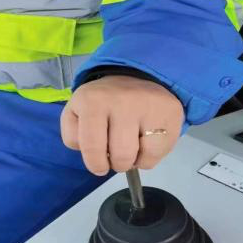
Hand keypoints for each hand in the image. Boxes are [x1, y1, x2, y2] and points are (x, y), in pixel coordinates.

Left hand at [60, 75, 183, 175]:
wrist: (139, 77)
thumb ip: (73, 134)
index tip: (98, 162)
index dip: (92, 161)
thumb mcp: (78, 110)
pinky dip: (147, 158)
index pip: (86, 145)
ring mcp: (146, 107)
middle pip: (114, 156)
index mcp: (91, 100)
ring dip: (130, 162)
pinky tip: (144, 143)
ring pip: (132, 159)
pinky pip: (153, 157)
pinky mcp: (169, 116)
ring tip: (129, 147)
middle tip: (114, 155)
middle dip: (112, 164)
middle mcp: (119, 101)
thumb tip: (89, 154)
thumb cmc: (105, 102)